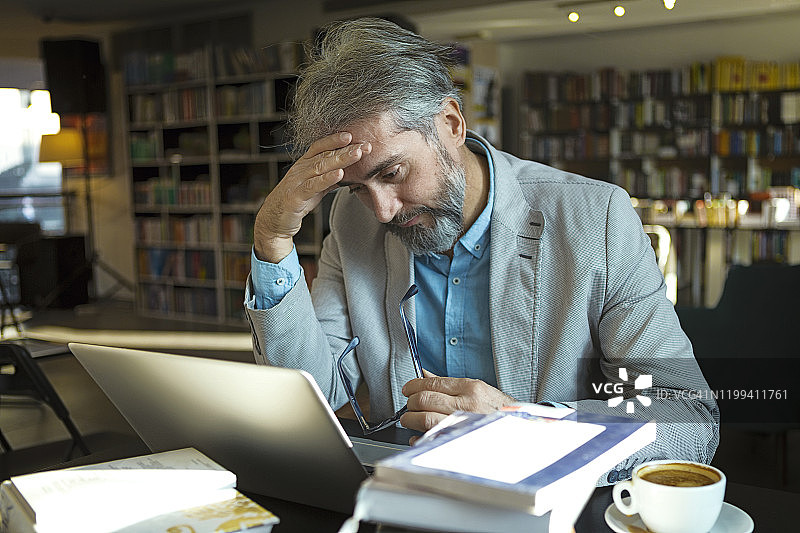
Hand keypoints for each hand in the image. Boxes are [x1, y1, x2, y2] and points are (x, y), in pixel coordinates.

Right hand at [253, 132, 371, 262]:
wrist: (274, 220)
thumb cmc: (296, 201)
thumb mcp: (315, 187)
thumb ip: (329, 178)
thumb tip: (347, 171)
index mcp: (304, 164)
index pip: (320, 147)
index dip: (335, 140)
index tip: (353, 135)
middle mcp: (300, 169)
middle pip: (325, 155)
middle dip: (346, 149)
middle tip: (365, 144)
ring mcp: (296, 182)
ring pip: (320, 167)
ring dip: (340, 160)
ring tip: (357, 154)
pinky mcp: (295, 197)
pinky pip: (312, 186)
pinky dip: (326, 179)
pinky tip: (339, 174)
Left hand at [399, 370, 515, 437]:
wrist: (519, 430)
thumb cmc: (499, 411)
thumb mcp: (478, 390)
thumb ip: (449, 383)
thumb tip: (424, 374)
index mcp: (472, 388)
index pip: (433, 383)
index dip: (414, 386)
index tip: (407, 389)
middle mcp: (468, 405)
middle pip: (425, 400)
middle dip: (411, 403)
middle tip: (409, 406)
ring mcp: (464, 425)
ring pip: (425, 419)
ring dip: (411, 419)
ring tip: (410, 420)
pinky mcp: (460, 443)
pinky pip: (431, 440)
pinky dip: (419, 438)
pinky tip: (419, 436)